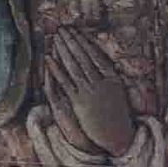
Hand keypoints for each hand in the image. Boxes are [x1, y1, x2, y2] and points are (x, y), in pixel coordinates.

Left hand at [45, 28, 135, 158]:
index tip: (74, 30)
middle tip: (61, 29)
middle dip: (71, 41)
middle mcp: (102, 84)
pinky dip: (56, 69)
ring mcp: (90, 93)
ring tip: (55, 37)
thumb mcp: (118, 93)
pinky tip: (49, 58)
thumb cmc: (117, 115)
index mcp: (113, 80)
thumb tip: (105, 61)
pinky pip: (65, 82)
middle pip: (83, 58)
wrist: (118, 138)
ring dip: (63, 50)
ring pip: (74, 66)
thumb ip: (110, 77)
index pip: (96, 55)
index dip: (83, 41)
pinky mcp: (79, 102)